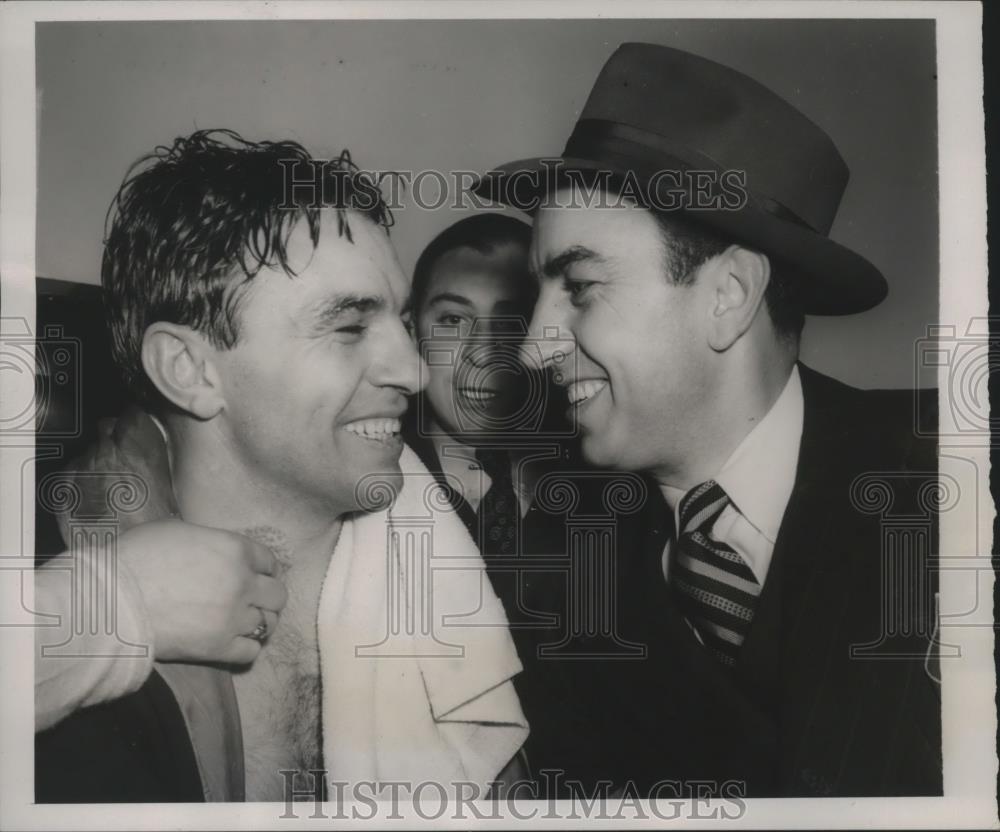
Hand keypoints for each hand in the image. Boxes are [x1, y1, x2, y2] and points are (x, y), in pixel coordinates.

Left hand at [57, 405, 177, 543]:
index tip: (135, 428)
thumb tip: (147, 448)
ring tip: (110, 488)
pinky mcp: (64, 485)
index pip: (131, 413)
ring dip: (97, 462)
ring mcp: (83, 466)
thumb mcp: (169, 486)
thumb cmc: (154, 527)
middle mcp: (108, 449)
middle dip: (113, 438)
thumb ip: (153, 458)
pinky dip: (79, 481)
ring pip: (88, 451)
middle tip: (123, 459)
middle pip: (106, 426)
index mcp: (139, 445)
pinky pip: (71, 473)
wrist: (125, 557)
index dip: (134, 422)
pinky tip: (94, 499)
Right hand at [116, 519, 287, 664]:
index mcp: (235, 549)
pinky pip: (251, 651)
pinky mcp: (219, 647)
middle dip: (267, 597)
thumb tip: (212, 549)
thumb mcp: (177, 531)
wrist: (111, 599)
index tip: (256, 576)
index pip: (269, 561)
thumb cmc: (137, 557)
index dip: (263, 569)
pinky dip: (246, 648)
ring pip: (268, 624)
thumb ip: (208, 541)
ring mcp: (234, 617)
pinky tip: (234, 643)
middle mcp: (243, 582)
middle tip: (251, 601)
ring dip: (260, 623)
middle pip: (277, 595)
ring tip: (245, 624)